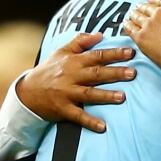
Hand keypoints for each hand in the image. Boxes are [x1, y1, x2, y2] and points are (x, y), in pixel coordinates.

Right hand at [17, 32, 135, 132]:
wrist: (27, 92)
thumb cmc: (49, 70)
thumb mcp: (61, 52)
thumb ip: (81, 42)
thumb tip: (100, 34)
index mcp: (73, 61)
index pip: (97, 55)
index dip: (114, 54)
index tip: (131, 52)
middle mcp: (71, 76)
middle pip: (96, 73)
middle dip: (115, 73)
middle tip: (133, 73)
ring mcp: (67, 93)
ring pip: (89, 94)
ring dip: (106, 96)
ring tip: (122, 97)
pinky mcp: (63, 109)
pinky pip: (78, 116)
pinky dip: (90, 121)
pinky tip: (103, 127)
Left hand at [123, 0, 160, 69]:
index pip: (159, 0)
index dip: (154, 1)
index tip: (150, 2)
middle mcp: (158, 13)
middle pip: (146, 7)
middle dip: (142, 7)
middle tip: (139, 9)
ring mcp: (148, 25)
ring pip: (136, 15)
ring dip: (134, 14)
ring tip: (132, 15)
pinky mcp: (141, 38)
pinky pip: (130, 28)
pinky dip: (127, 25)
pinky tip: (126, 24)